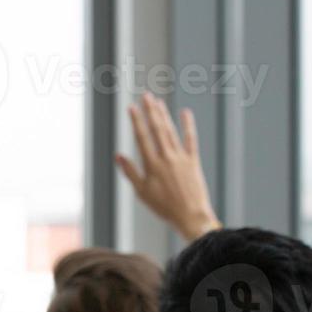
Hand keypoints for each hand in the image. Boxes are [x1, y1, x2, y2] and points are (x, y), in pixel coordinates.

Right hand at [116, 92, 219, 241]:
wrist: (191, 216)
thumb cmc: (164, 208)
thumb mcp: (142, 193)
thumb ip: (130, 173)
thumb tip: (118, 156)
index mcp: (152, 165)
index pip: (142, 138)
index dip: (136, 121)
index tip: (131, 107)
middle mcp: (167, 158)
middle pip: (157, 129)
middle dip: (150, 111)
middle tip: (145, 95)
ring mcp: (181, 158)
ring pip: (171, 132)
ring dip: (164, 115)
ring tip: (158, 102)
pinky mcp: (193, 161)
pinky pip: (191, 140)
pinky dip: (188, 126)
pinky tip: (185, 113)